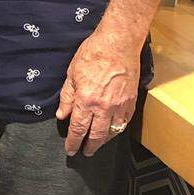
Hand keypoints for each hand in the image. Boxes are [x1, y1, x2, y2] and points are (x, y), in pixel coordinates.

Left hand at [56, 29, 140, 155]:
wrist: (119, 42)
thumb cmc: (94, 53)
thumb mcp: (72, 73)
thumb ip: (67, 97)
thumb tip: (62, 115)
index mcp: (86, 100)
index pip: (78, 129)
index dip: (73, 142)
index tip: (70, 150)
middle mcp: (104, 107)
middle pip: (97, 136)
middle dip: (90, 147)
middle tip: (85, 152)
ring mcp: (120, 105)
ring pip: (113, 131)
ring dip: (104, 141)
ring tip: (98, 144)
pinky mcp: (131, 100)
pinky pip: (125, 121)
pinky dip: (118, 129)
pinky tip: (113, 130)